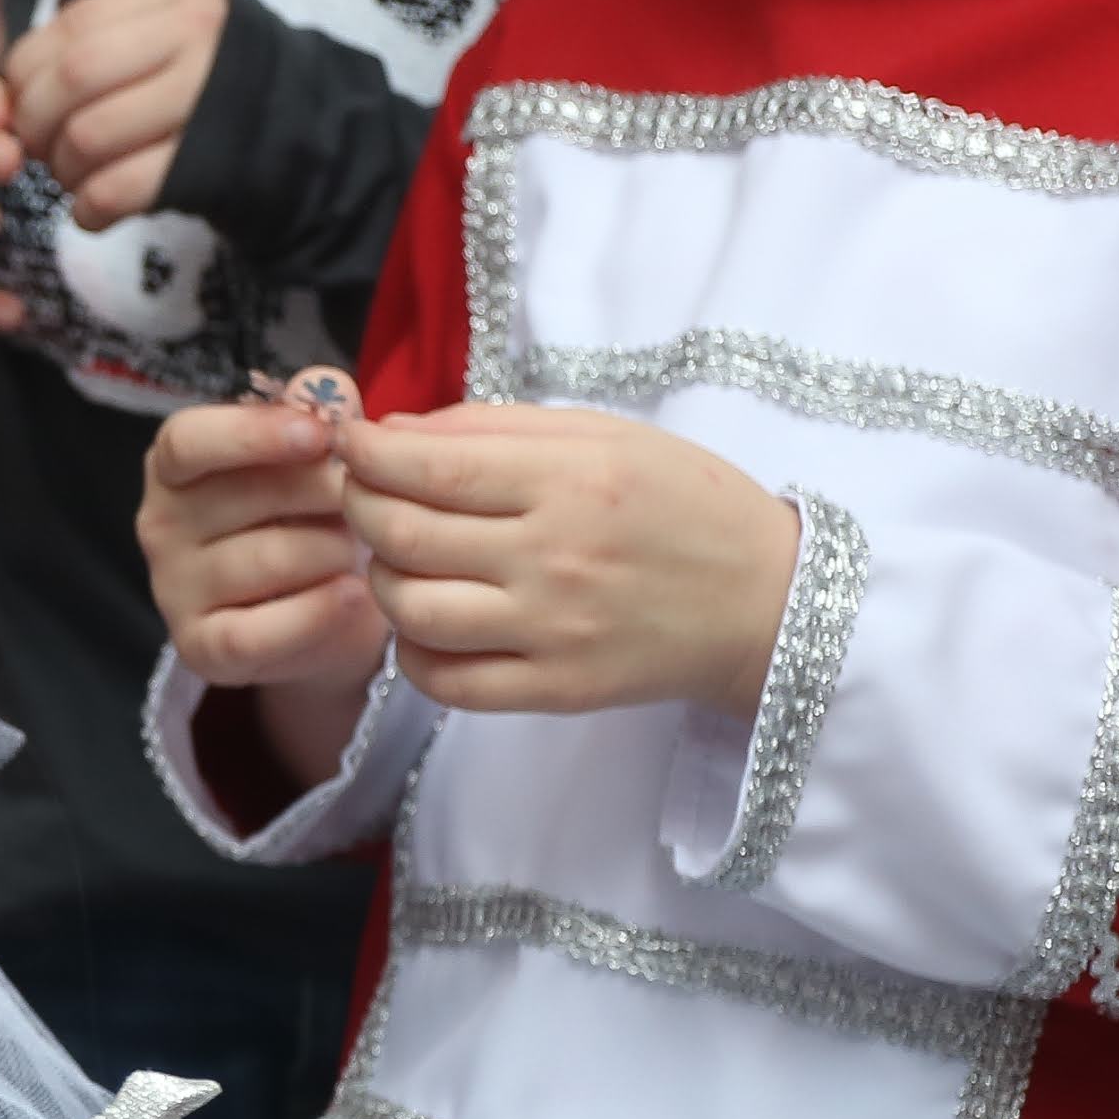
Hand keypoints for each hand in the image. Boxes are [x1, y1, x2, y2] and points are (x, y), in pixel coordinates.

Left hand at [7, 0, 226, 231]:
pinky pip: (119, 189)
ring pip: (90, 135)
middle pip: (74, 77)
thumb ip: (108, 40)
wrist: (316, 139)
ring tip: (71, 179)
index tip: (24, 101)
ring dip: (62, 169)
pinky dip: (89, 209)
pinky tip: (93, 212)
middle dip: (35, 122)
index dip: (29, 70)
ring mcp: (207, 100)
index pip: (74, 24)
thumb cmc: (220, 90)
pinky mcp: (209, 165)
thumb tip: (15, 81)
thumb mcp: (177, 35)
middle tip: (38, 149)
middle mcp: (199, 36)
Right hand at [141, 383, 389, 696]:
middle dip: (325, 494)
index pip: (188, 440)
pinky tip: (354, 594)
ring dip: (334, 550)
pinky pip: (262, 631)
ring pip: (269, 559)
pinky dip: (319, 611)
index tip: (320, 435)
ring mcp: (173, 591)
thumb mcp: (313, 458)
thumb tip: (328, 387)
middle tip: (367, 501)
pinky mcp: (201, 649)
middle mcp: (159, 525)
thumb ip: (317, 413)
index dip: (254, 433)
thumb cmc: (307, 516)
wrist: (319, 612)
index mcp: (174, 466)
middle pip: (246, 497)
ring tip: (358, 550)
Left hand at [338, 405, 801, 719]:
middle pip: (404, 536)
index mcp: (573, 480)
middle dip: (360, 507)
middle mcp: (556, 557)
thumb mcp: (608, 436)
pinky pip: (444, 681)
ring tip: (396, 557)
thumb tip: (395, 432)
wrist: (767, 602)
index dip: (368, 454)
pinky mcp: (555, 691)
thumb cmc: (686, 505)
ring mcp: (553, 631)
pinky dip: (412, 652)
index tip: (350, 443)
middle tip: (361, 493)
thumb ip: (498, 427)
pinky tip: (425, 622)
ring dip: (380, 577)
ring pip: (412, 610)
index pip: (431, 468)